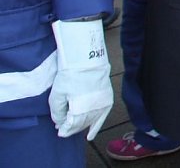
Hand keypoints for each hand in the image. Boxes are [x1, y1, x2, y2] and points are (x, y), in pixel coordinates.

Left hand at [49, 20, 112, 139]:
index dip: (65, 130)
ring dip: (82, 126)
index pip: (71, 126)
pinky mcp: (107, 98)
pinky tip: (90, 135)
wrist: (87, 58)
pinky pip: (102, 117)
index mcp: (80, 109)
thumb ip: (57, 112)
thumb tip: (60, 122)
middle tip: (64, 129)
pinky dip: (96, 126)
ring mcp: (101, 104)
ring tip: (74, 127)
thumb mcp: (57, 94)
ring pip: (90, 121)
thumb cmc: (70, 74)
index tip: (59, 132)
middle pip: (81, 125)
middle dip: (72, 128)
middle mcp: (93, 109)